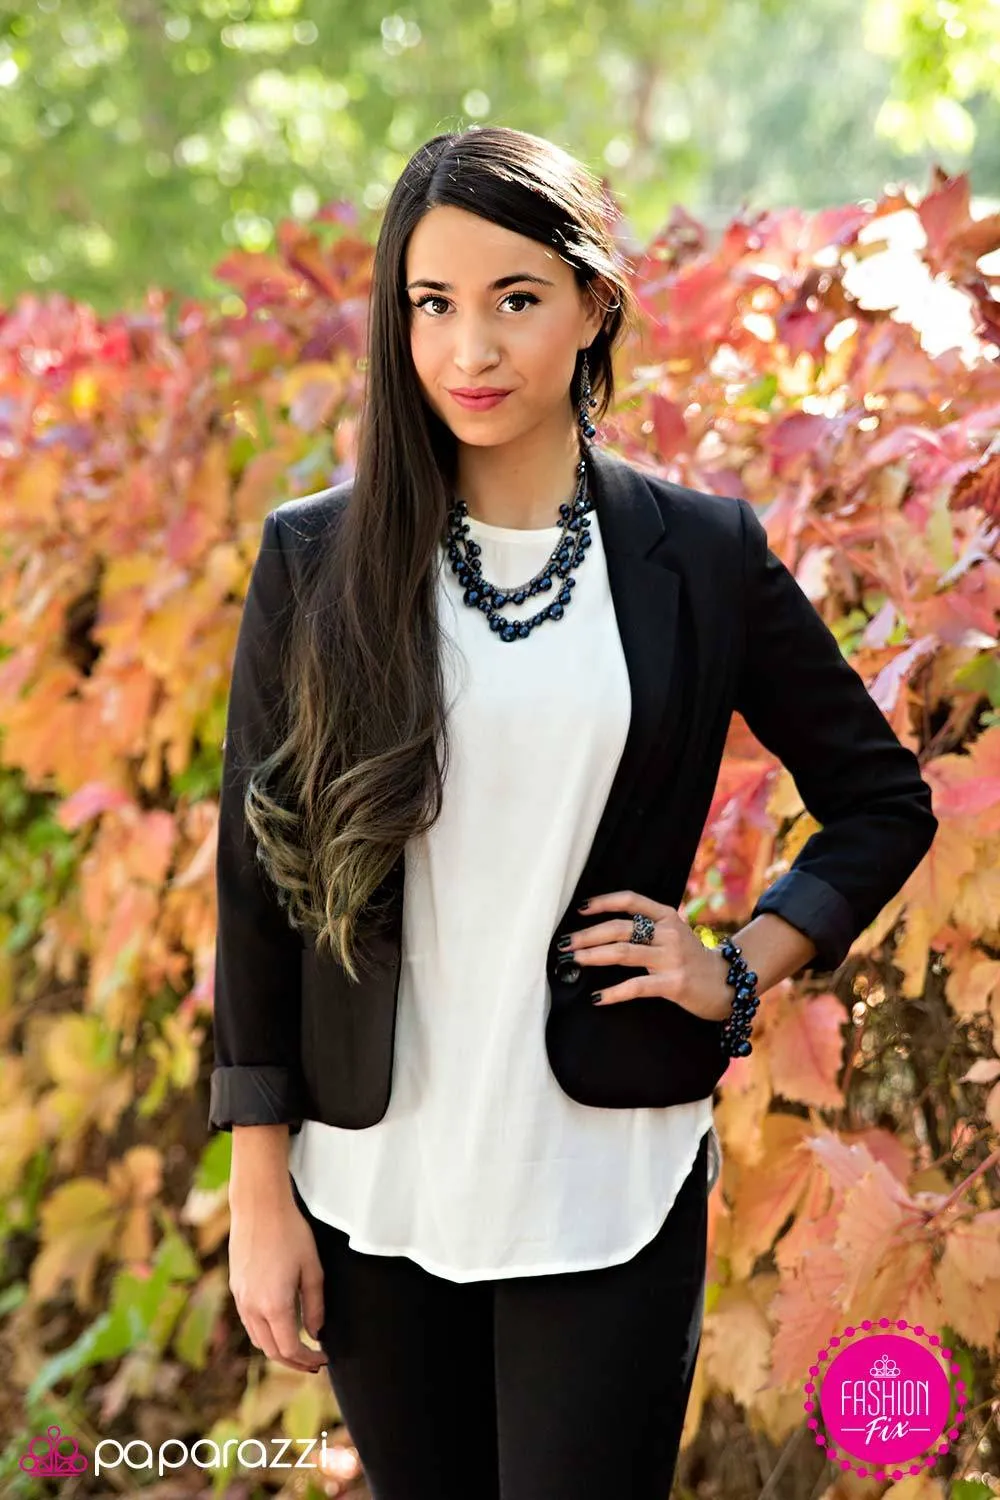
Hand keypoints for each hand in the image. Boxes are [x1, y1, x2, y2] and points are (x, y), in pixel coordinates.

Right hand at [228, 1193, 328, 1373]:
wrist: (259, 1207)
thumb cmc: (291, 1233)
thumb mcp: (312, 1269)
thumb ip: (315, 1306)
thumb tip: (315, 1334)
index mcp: (274, 1305)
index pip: (290, 1349)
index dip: (307, 1361)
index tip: (323, 1361)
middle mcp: (253, 1307)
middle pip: (271, 1351)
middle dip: (294, 1362)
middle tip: (313, 1362)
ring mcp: (240, 1299)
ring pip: (258, 1339)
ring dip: (278, 1349)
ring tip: (299, 1347)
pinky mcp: (236, 1288)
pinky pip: (249, 1322)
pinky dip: (265, 1333)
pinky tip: (279, 1325)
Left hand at [562, 889, 732, 1021]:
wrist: (727, 983)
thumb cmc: (691, 959)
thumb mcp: (673, 934)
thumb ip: (647, 929)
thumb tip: (604, 932)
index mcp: (667, 917)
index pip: (631, 900)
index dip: (603, 902)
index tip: (581, 909)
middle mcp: (669, 933)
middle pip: (620, 928)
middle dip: (588, 935)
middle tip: (565, 943)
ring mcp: (672, 958)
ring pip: (623, 953)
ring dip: (593, 956)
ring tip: (574, 960)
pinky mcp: (674, 983)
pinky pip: (637, 986)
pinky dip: (614, 992)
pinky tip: (598, 997)